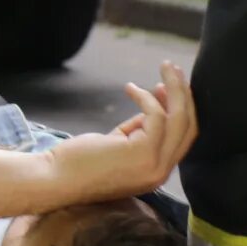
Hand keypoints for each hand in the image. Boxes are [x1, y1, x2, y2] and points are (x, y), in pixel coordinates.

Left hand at [38, 60, 198, 205]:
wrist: (57, 179)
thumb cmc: (81, 161)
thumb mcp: (119, 142)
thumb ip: (141, 127)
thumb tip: (159, 100)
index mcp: (156, 172)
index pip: (183, 139)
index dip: (181, 109)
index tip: (170, 87)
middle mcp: (162, 172)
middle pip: (189, 128)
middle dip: (185, 94)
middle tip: (175, 69)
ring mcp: (155, 165)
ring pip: (180, 119)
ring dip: (175, 88)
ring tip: (166, 66)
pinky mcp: (144, 152)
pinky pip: (156, 115)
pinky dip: (146, 97)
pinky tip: (129, 88)